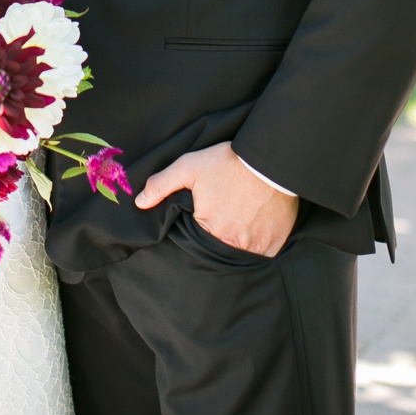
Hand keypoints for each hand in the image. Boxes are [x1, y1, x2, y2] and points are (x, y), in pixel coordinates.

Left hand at [135, 140, 297, 255]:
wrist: (270, 162)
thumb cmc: (227, 164)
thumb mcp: (188, 167)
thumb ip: (161, 185)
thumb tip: (140, 203)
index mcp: (209, 229)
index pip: (195, 239)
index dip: (196, 226)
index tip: (203, 213)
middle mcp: (233, 243)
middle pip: (218, 246)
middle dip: (217, 233)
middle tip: (223, 212)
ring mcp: (257, 246)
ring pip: (240, 251)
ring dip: (237, 239)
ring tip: (238, 218)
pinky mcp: (275, 244)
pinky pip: (262, 252)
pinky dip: (257, 243)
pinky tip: (253, 225)